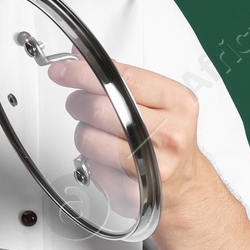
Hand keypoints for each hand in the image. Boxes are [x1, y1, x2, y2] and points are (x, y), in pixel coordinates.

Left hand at [46, 50, 210, 229]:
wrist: (186, 184)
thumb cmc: (169, 138)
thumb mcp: (159, 100)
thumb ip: (122, 77)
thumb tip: (80, 58)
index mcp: (177, 103)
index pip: (121, 80)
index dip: (85, 72)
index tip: (64, 70)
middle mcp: (169, 133)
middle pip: (98, 109)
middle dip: (78, 103)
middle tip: (79, 104)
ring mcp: (152, 164)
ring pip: (88, 139)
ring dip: (84, 134)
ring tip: (100, 135)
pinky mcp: (134, 191)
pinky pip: (90, 166)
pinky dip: (91, 160)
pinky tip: (108, 159)